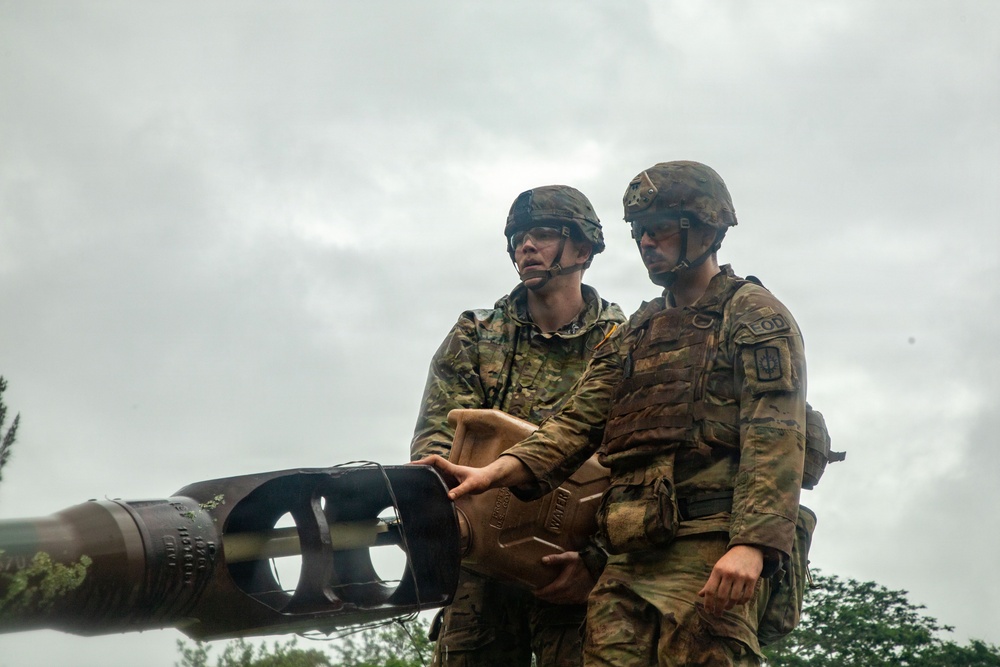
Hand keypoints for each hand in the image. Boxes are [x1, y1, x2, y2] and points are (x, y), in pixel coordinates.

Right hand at [410, 454, 529, 499]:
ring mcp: (447, 477)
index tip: (411, 465)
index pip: (434, 460)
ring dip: (421, 476)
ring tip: (407, 481)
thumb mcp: (472, 485)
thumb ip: (461, 491)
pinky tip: (421, 492)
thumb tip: (449, 497)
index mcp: (450, 468)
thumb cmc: (481, 480)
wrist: (488, 480)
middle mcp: (447, 471)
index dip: (422, 461)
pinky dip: (428, 484)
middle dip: (416, 467)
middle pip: (428, 466)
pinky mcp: (449, 484)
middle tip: (403, 472)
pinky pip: (436, 482)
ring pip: (431, 474)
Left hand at [533, 551, 595, 604]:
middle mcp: (568, 594)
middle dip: (544, 597)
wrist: (597, 568)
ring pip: (560, 602)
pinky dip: (562, 600)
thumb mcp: (568, 557)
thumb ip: (555, 559)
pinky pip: (568, 602)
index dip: (540, 593)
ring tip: (547, 595)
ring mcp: (575, 598)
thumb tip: (542, 560)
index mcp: (563, 585)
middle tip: (539, 593)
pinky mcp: (581, 599)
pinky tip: (560, 596)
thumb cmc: (581, 561)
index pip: (547, 592)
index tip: (533, 592)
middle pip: (552, 599)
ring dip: (552, 599)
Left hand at [697, 545, 763, 614]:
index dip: (708, 603)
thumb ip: (710, 582)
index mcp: (718, 570)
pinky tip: (738, 603)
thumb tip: (700, 595)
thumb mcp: (718, 567)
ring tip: (727, 608)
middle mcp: (729, 573)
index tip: (708, 611)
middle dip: (719, 608)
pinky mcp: (752, 579)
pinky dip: (741, 602)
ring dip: (730, 606)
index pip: (710, 590)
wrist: (748, 548)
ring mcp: (741, 576)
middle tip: (717, 614)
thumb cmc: (730, 560)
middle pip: (722, 597)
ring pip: (734, 598)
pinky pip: (746, 596)